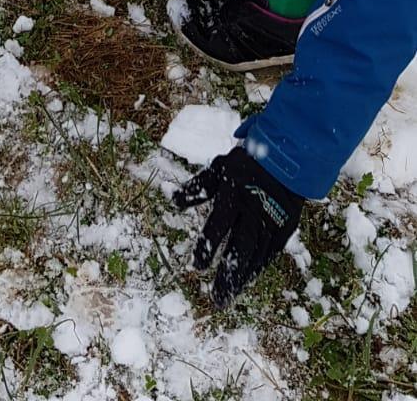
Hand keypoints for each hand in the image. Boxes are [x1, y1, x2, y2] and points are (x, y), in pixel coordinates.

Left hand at [173, 147, 303, 305]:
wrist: (286, 160)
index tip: (197, 267)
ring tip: (228, 298)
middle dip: (228, 275)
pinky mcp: (285, 228)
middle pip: (240, 247)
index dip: (207, 246)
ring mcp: (272, 221)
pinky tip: (245, 282)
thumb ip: (198, 188)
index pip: (218, 224)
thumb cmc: (244, 165)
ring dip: (242, 279)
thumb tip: (174, 202)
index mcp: (234, 193)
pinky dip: (256, 269)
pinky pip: (269, 254)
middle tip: (216, 299)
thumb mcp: (218, 169)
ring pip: (256, 256)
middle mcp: (253, 210)